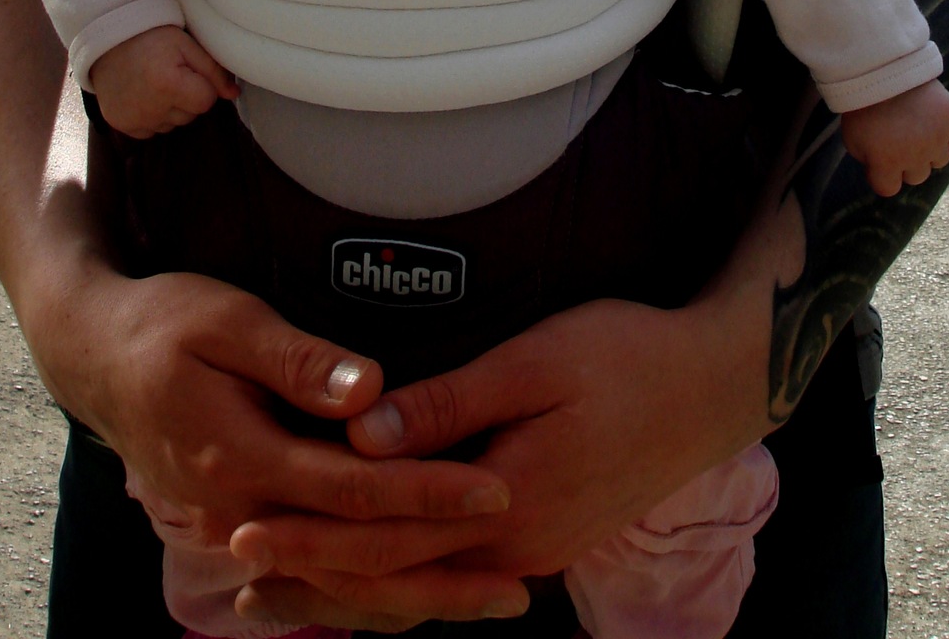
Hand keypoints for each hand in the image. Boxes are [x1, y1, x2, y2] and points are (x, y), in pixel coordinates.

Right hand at [29, 259, 520, 631]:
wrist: (95, 359)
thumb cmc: (165, 323)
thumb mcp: (228, 318)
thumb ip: (298, 360)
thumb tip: (372, 390)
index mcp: (240, 456)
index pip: (352, 491)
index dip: (426, 494)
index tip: (494, 492)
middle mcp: (235, 512)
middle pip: (350, 561)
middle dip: (436, 575)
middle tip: (517, 585)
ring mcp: (230, 530)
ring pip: (331, 584)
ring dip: (409, 598)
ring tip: (488, 600)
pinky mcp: (234, 530)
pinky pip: (309, 577)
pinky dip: (365, 593)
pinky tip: (418, 595)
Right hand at [89, 27, 237, 136]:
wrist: (109, 40)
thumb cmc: (152, 38)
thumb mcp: (187, 45)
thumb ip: (214, 71)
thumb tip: (234, 95)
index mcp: (168, 85)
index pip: (206, 101)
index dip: (202, 85)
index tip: (188, 70)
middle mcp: (149, 108)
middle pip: (190, 116)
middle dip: (187, 97)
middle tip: (170, 73)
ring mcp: (133, 120)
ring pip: (172, 125)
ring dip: (170, 108)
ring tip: (155, 83)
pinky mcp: (121, 125)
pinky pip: (151, 130)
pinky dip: (152, 116)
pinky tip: (143, 94)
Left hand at [231, 293, 769, 625]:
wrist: (712, 388)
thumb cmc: (626, 355)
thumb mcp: (538, 360)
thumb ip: (451, 401)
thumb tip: (364, 434)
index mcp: (507, 501)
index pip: (385, 537)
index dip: (310, 537)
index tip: (243, 532)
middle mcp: (516, 546)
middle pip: (396, 577)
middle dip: (314, 577)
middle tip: (236, 575)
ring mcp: (535, 551)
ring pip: (424, 586)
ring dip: (352, 590)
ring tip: (282, 592)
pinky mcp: (547, 538)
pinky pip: (457, 575)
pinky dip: (403, 580)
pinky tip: (374, 574)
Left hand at [841, 79, 948, 195]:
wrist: (881, 66)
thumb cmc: (864, 103)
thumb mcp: (852, 137)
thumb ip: (869, 162)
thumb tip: (885, 174)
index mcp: (885, 163)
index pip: (889, 189)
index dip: (884, 174)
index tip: (881, 157)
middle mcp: (914, 157)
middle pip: (917, 176)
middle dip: (908, 161)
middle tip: (900, 137)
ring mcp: (936, 139)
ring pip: (940, 160)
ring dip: (930, 148)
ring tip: (917, 125)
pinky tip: (936, 121)